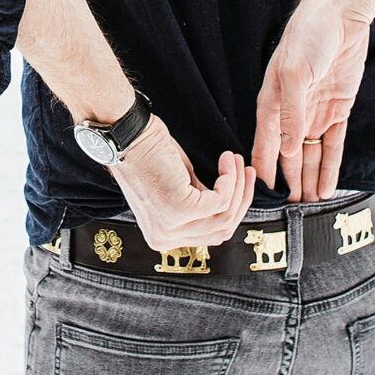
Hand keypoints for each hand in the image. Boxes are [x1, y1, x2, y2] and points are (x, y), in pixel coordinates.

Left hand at [112, 116, 255, 249]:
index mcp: (162, 237)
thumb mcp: (178, 188)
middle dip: (241, 199)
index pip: (209, 236)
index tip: (242, 184)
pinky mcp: (179, 209)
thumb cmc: (148, 154)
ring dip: (238, 186)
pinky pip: (221, 200)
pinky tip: (226, 161)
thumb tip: (228, 204)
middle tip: (247, 172)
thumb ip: (199, 204)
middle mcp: (164, 239)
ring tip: (235, 161)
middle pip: (221, 231)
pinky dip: (230, 179)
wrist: (127, 135)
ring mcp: (171, 227)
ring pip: (224, 216)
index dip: (231, 210)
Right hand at [252, 0, 374, 202]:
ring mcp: (315, 112)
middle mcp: (291, 112)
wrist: (341, 14)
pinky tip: (328, 185)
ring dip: (310, 179)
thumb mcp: (294, 74)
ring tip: (312, 207)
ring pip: (311, 155)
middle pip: (289, 156)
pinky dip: (331, 165)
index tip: (262, 197)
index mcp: (272, 102)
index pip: (265, 145)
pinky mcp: (337, 109)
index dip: (264, 171)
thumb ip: (291, 115)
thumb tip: (287, 152)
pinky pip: (333, 144)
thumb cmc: (308, 36)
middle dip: (290, 183)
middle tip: (293, 214)